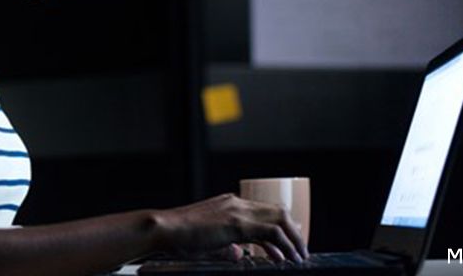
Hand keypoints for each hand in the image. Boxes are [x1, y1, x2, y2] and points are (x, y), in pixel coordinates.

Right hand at [152, 193, 308, 262]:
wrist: (162, 229)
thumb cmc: (178, 238)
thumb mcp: (208, 242)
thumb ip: (227, 247)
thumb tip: (240, 254)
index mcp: (229, 204)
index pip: (264, 212)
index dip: (281, 228)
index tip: (288, 245)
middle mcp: (236, 203)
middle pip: (278, 212)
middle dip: (294, 232)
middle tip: (300, 251)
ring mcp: (237, 211)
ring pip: (279, 220)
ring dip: (293, 239)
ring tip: (299, 257)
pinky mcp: (236, 224)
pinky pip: (270, 232)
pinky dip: (283, 245)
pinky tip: (286, 258)